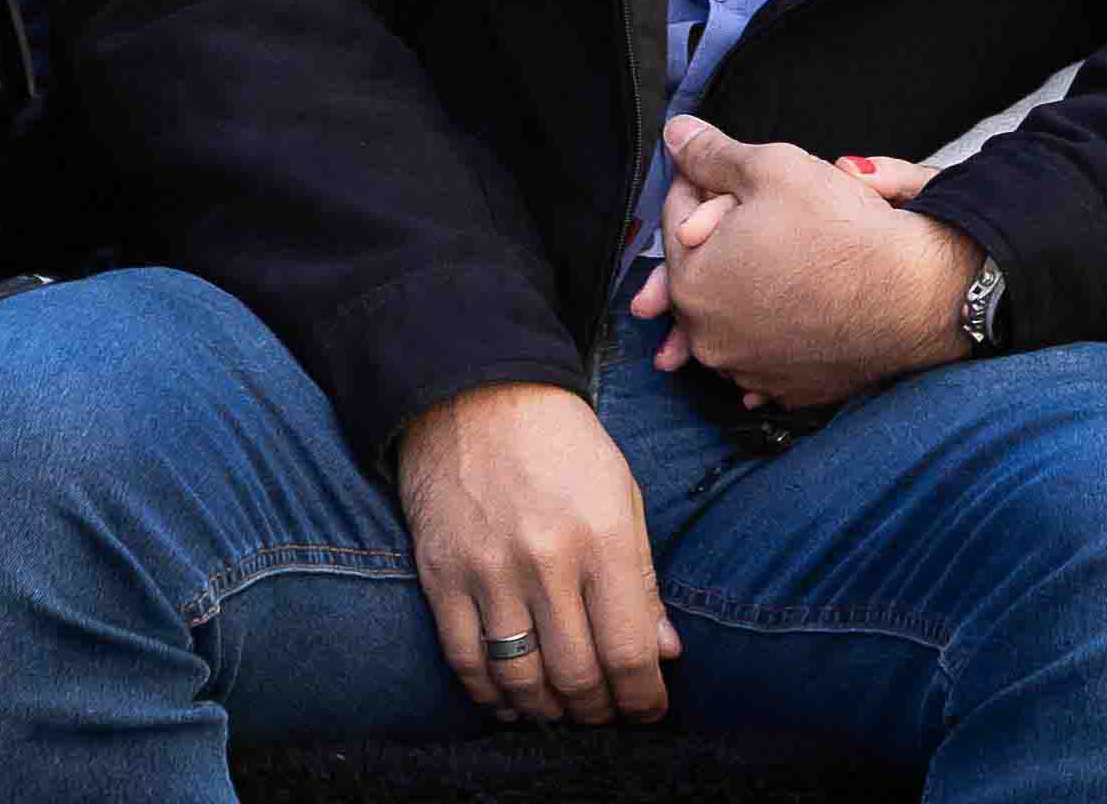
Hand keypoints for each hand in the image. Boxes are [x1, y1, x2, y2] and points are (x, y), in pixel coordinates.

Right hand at [395, 382, 676, 725]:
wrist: (474, 392)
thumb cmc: (561, 443)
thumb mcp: (621, 493)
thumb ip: (643, 577)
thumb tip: (665, 651)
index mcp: (601, 535)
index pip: (629, 649)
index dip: (644, 696)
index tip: (650, 710)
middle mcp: (546, 560)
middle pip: (577, 674)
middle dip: (599, 710)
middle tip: (607, 714)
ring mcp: (487, 572)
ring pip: (521, 678)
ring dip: (549, 710)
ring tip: (565, 710)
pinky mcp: (441, 577)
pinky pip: (466, 661)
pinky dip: (491, 694)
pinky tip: (511, 700)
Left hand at [626, 116, 978, 407]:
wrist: (913, 294)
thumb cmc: (844, 230)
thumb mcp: (773, 167)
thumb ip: (712, 153)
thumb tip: (675, 135)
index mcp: (691, 281)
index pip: (675, 215)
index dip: (702, 183)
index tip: (729, 171)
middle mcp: (709, 336)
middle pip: (700, 268)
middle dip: (719, 235)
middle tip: (760, 210)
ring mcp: (747, 370)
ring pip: (732, 311)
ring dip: (745, 282)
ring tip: (783, 252)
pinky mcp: (786, 388)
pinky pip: (767, 347)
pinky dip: (775, 323)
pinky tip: (798, 299)